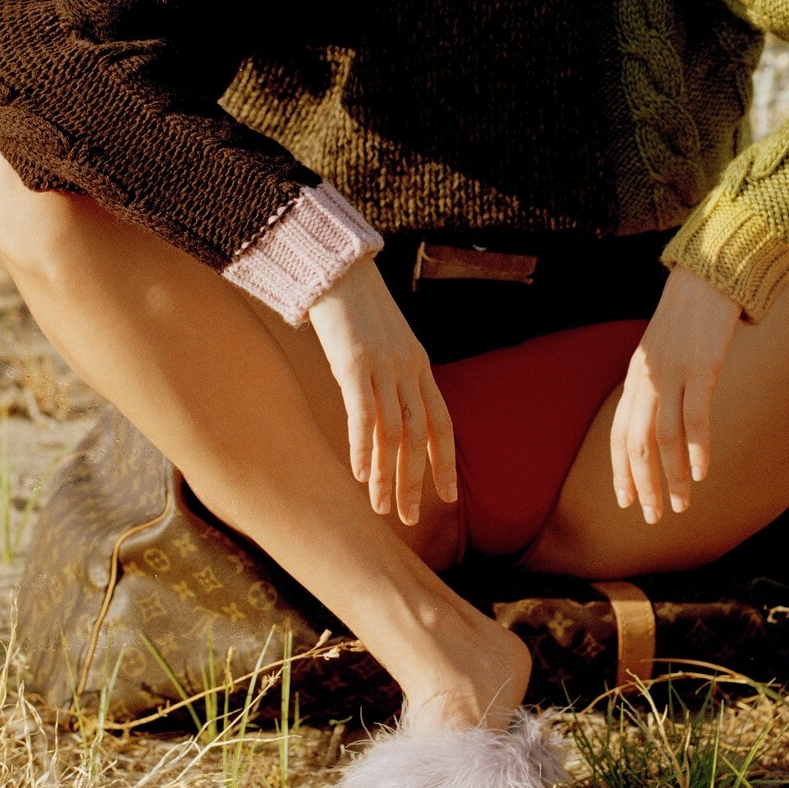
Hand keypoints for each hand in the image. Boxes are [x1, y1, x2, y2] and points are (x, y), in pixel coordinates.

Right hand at [306, 255, 456, 524]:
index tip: (448, 497)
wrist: (340, 269)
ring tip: (380, 509)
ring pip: (393, 431)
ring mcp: (383, 366)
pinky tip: (360, 474)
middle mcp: (408, 369)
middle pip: (418, 435)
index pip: (441, 422)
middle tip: (407, 518)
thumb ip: (392, 377)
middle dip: (414, 481)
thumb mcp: (386, 344)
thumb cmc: (358, 309)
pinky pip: (364, 412)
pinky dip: (364, 446)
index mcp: (419, 366)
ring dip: (387, 474)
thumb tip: (387, 414)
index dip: (445, 461)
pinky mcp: (354, 362)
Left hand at [611, 264, 743, 521]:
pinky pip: (695, 418)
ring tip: (679, 507)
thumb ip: (657, 383)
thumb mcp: (663, 351)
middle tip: (652, 518)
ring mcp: (673, 374)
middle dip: (642, 485)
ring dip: (671, 477)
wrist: (707, 275)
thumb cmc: (690, 316)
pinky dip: (696, 450)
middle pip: (636, 443)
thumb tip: (661, 420)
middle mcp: (647, 379)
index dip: (620, 471)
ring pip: (665, 438)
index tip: (626, 502)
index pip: (618, 434)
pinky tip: (701, 475)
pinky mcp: (702, 368)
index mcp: (636, 377)